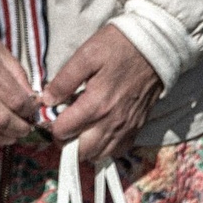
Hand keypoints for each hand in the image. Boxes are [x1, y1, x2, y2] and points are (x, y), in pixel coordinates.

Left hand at [38, 24, 163, 163]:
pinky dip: (104, 148)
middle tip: (62, 123)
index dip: (51, 124)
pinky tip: (98, 130)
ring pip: (98, 156)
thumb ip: (65, 79)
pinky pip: (117, 151)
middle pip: (80, 152)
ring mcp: (126, 128)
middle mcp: (112, 122)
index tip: (51, 113)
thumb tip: (47, 100)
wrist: (155, 48)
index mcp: (96, 104)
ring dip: (84, 147)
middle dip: (65, 141)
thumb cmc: (118, 47)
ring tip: (78, 128)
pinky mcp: (137, 128)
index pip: (64, 132)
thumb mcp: (86, 54)